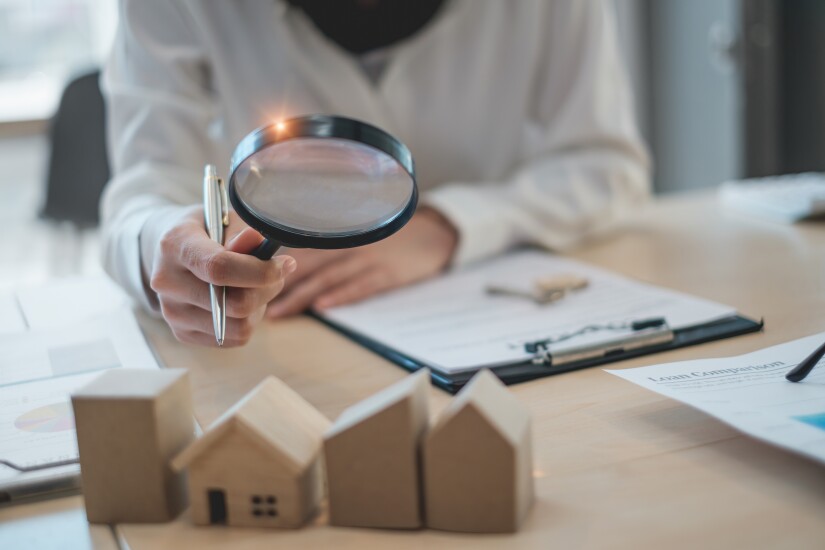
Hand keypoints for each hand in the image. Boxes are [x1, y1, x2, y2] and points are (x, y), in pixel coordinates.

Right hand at [142, 207, 295, 345]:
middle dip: (267, 289)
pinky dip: (248, 321)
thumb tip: (256, 240)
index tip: (284, 264)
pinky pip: (235, 338)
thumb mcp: (224, 219)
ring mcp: (172, 312)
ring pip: (239, 326)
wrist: (172, 253)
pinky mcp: (182, 333)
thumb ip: (241, 232)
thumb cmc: (206, 231)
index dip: (260, 271)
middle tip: (277, 274)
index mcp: (174, 245)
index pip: (219, 267)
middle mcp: (166, 282)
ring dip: (259, 306)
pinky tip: (240, 299)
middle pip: (233, 303)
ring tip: (255, 285)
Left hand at [266, 207, 457, 317]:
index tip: (248, 276)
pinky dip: (340, 296)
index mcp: (340, 232)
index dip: (272, 261)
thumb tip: (291, 259)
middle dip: (278, 283)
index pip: (299, 244)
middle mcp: (350, 242)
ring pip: (327, 277)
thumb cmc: (393, 236)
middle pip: (307, 263)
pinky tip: (322, 307)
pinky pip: (360, 285)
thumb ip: (330, 242)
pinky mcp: (388, 272)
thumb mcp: (361, 232)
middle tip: (252, 300)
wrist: (436, 234)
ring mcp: (369, 257)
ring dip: (299, 295)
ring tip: (276, 312)